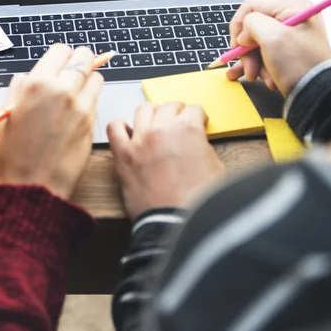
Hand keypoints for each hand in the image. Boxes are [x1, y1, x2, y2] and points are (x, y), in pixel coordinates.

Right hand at [0, 44, 103, 198]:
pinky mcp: (93, 121)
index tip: (59, 62)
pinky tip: (78, 109)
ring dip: (88, 78)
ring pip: (96, 76)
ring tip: (76, 90)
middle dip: (79, 60)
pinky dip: (91, 98)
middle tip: (73, 69)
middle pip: (84, 58)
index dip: (60, 55)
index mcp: (38, 84)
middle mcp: (63, 90)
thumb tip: (30, 76)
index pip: (61, 50)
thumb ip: (20, 88)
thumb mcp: (7, 114)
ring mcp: (81, 106)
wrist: (34, 186)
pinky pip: (97, 98)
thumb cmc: (15, 153)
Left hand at [107, 102, 224, 219]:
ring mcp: (140, 140)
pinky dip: (120, 127)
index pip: (193, 109)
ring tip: (156, 123)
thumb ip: (204, 147)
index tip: (197, 122)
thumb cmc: (198, 202)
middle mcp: (162, 129)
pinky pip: (114, 128)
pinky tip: (129, 133)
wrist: (176, 225)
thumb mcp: (217, 168)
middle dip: (177, 112)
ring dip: (152, 113)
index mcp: (188, 129)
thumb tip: (196, 143)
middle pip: (169, 106)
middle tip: (179, 121)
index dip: (197, 117)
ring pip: (143, 109)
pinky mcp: (123, 155)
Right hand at [226, 0, 330, 95]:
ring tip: (255, 77)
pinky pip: (265, 54)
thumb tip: (244, 34)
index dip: (239, 26)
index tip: (236, 46)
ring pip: (257, 43)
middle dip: (247, 50)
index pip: (251, 6)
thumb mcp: (272, 38)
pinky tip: (259, 78)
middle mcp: (292, 17)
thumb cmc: (299, 64)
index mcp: (292, 6)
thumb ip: (251, 24)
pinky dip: (260, 67)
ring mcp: (290, 35)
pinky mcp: (288, 52)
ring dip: (252, 62)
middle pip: (253, 27)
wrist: (318, 95)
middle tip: (249, 68)